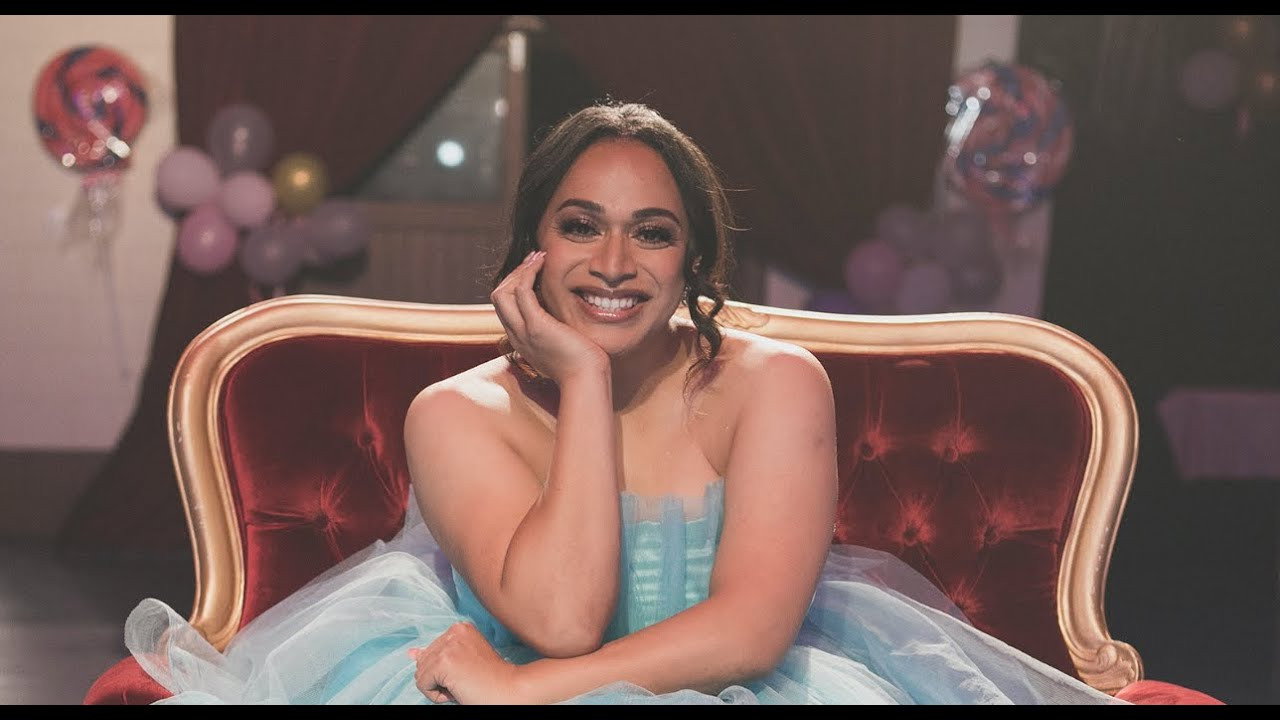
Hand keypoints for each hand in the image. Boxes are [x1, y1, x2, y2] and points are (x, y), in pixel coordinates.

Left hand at [409, 621, 528, 704]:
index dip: (444, 671)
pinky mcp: (444, 662)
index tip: (467, 674)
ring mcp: (448, 645)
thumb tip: (411, 653)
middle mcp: (453, 631)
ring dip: (438, 687)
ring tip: (463, 685)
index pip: (430, 652)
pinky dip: (436, 695)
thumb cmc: (489, 680)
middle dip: (439, 678)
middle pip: (423, 662)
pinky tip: (457, 691)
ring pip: (420, 674)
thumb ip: (435, 655)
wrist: (510, 690)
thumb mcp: (460, 663)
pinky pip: (422, 684)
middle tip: (466, 681)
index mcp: (459, 628)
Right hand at [491, 250, 608, 384]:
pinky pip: (522, 291)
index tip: (533, 272)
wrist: (586, 381)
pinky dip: (529, 272)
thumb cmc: (582, 366)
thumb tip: (561, 315)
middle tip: (534, 260)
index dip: (515, 286)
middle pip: (498, 297)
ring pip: (503, 292)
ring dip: (519, 270)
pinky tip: (543, 263)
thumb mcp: (562, 346)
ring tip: (537, 257)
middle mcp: (516, 336)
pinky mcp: (536, 326)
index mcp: (521, 341)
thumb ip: (555, 332)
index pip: (506, 307)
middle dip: (514, 274)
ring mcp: (524, 331)